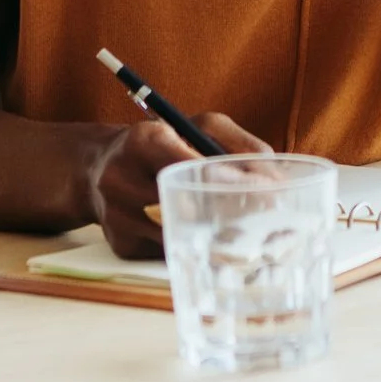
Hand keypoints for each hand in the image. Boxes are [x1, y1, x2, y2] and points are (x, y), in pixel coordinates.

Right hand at [83, 114, 268, 256]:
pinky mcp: (120, 242)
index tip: (270, 197)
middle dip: (229, 217)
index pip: (194, 164)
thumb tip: (281, 182)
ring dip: (215, 240)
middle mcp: (122, 175)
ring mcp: (117, 213)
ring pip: (181, 236)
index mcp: (145, 139)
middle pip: (187, 206)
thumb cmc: (166, 145)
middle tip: (266, 227)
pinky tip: (204, 244)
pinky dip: (191, 250)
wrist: (99, 167)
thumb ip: (243, 146)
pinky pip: (167, 253)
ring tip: (242, 238)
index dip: (234, 183)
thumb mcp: (201, 128)